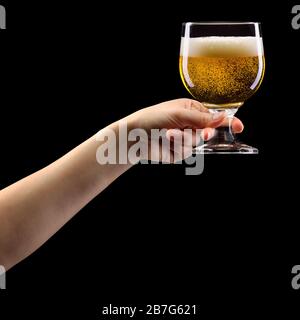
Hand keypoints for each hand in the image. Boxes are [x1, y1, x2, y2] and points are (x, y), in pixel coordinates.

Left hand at [126, 98, 243, 161]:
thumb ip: (202, 118)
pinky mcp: (178, 152)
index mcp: (192, 111)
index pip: (214, 117)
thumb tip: (224, 117)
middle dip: (203, 134)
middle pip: (208, 133)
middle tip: (204, 134)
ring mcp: (184, 139)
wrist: (134, 137)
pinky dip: (175, 148)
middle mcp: (190, 125)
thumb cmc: (153, 118)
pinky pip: (185, 153)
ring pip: (196, 144)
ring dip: (182, 140)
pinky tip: (165, 142)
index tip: (239, 127)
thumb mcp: (179, 114)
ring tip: (167, 134)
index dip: (228, 122)